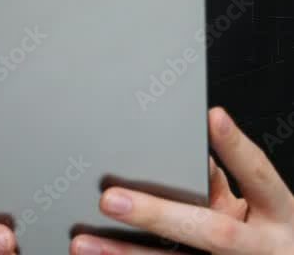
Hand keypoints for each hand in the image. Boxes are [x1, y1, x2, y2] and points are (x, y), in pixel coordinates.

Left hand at [70, 106, 293, 253]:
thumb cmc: (271, 230)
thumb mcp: (263, 203)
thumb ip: (227, 178)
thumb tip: (193, 151)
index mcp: (278, 213)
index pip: (258, 174)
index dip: (236, 147)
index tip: (212, 117)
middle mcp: (260, 248)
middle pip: (211, 231)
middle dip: (157, 215)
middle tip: (109, 199)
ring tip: (84, 243)